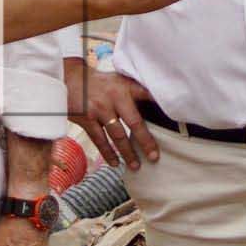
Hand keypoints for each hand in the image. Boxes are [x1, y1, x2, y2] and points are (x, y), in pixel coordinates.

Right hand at [65, 53, 152, 172]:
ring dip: (127, 152)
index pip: (147, 94)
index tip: (175, 116)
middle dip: (145, 141)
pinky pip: (99, 140)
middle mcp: (114, 97)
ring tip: (136, 166)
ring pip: (117, 135)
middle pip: (134, 122)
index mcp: (125, 87)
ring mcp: (100, 109)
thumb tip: (157, 103)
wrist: (70, 79)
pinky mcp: (86, 119)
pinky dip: (107, 153)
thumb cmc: (100, 83)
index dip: (161, 104)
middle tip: (154, 157)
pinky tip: (115, 163)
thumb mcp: (119, 80)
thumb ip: (135, 91)